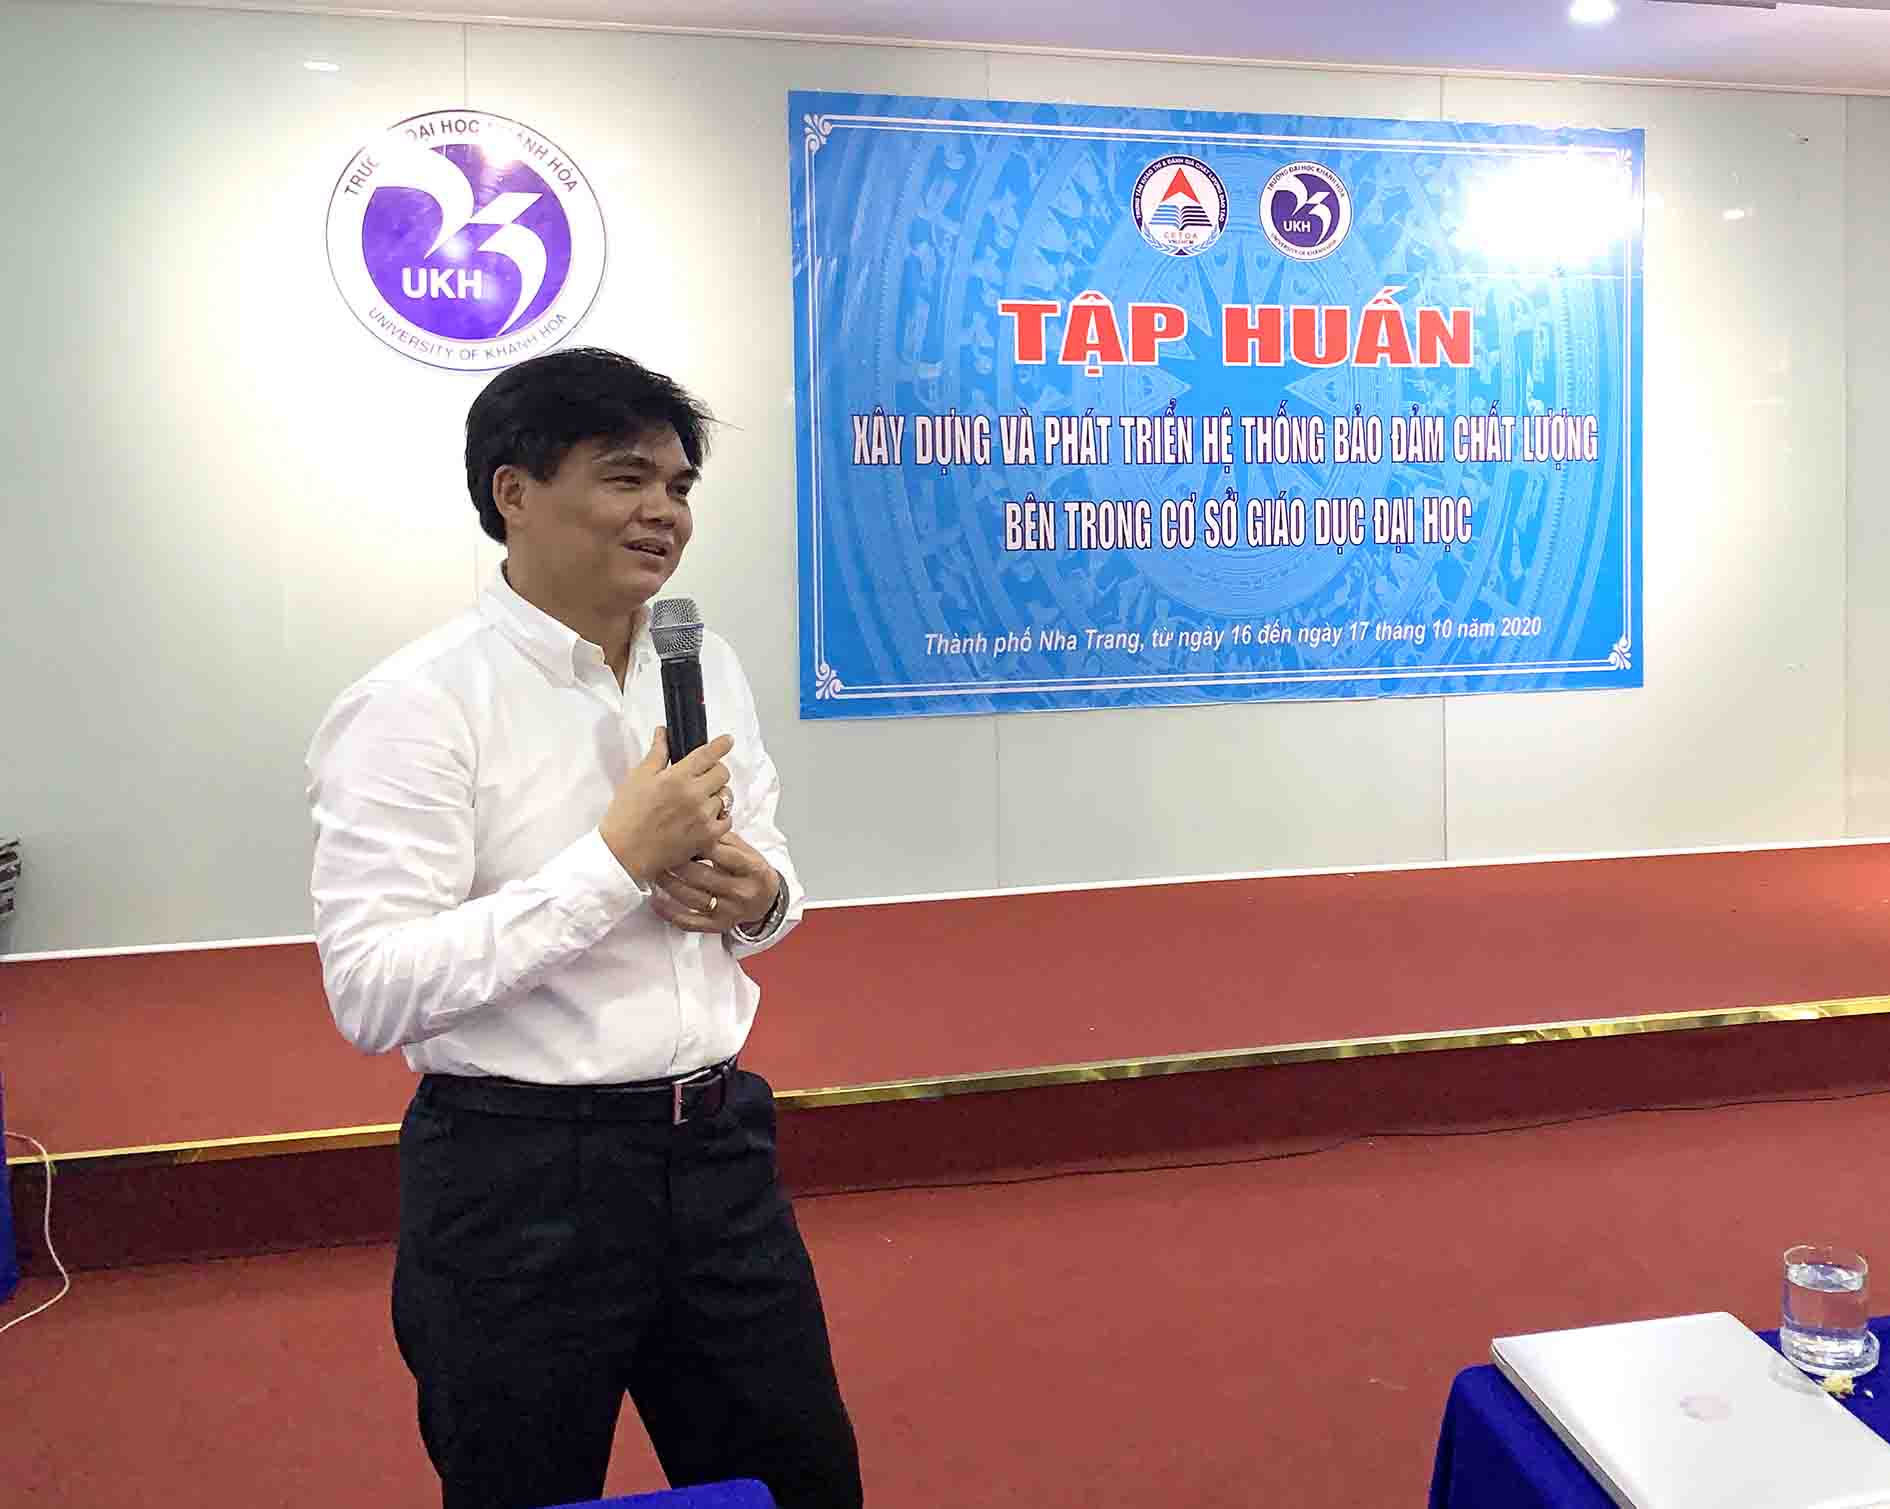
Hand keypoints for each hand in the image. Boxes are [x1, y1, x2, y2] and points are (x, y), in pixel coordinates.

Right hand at [598, 729, 734, 885]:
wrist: (624, 853)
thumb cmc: (627, 814)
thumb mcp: (638, 778)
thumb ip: (656, 753)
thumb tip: (664, 732)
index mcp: (677, 777)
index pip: (708, 754)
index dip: (721, 744)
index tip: (727, 740)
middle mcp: (694, 795)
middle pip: (723, 773)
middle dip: (715, 770)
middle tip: (704, 776)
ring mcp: (703, 817)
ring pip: (726, 796)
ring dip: (716, 794)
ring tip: (701, 799)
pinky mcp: (707, 837)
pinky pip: (727, 820)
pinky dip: (721, 816)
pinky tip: (706, 817)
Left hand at [650, 833, 781, 935]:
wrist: (766, 900)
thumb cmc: (751, 871)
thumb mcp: (746, 850)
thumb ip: (722, 839)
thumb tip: (693, 828)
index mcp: (752, 869)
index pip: (721, 854)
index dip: (697, 844)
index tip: (679, 835)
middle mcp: (742, 892)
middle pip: (702, 876)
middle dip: (677, 863)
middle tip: (660, 852)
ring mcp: (729, 911)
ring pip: (692, 898)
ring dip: (668, 884)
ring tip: (655, 871)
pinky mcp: (718, 925)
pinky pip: (689, 922)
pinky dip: (669, 912)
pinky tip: (656, 900)